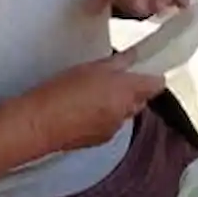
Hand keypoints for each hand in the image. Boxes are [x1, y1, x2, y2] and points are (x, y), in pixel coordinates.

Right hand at [38, 49, 165, 149]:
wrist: (40, 124)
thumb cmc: (61, 92)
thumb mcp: (92, 67)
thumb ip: (119, 62)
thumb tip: (133, 56)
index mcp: (127, 91)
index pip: (156, 84)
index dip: (153, 75)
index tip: (145, 68)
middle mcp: (125, 112)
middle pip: (141, 99)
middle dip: (133, 89)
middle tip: (116, 77)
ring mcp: (113, 128)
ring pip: (125, 113)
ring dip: (117, 104)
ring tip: (94, 93)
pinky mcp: (100, 140)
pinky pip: (110, 125)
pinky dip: (104, 117)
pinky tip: (85, 109)